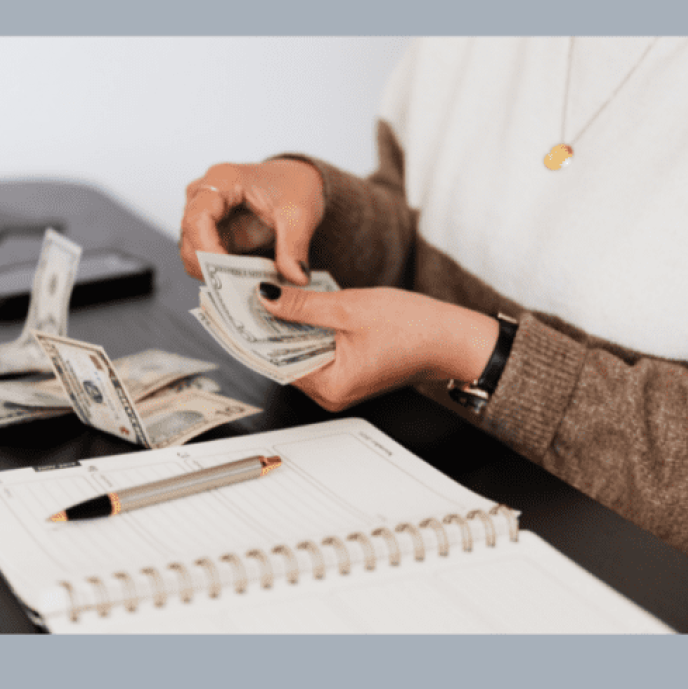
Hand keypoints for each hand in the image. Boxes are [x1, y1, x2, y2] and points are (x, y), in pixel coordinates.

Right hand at [180, 159, 324, 284]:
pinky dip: (221, 274)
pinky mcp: (209, 233)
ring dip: (215, 274)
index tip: (226, 275)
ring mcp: (203, 214)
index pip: (197, 219)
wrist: (294, 181)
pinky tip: (244, 281)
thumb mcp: (300, 214)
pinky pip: (205, 259)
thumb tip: (296, 277)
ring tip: (246, 286)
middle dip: (210, 268)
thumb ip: (295, 246)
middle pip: (189, 239)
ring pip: (192, 253)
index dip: (206, 250)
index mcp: (221, 180)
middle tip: (239, 290)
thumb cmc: (293, 186)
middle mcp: (203, 195)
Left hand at [258, 284, 500, 410]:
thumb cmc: (415, 328)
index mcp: (330, 385)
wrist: (454, 338)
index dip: (252, 332)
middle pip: (283, 358)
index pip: (273, 361)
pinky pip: (317, 351)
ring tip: (271, 295)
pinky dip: (307, 330)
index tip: (233, 309)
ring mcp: (340, 385)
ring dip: (287, 325)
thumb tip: (265, 297)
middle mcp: (331, 393)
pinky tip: (300, 307)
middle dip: (267, 326)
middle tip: (247, 294)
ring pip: (299, 353)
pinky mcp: (350, 372)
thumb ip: (301, 305)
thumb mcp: (349, 307)